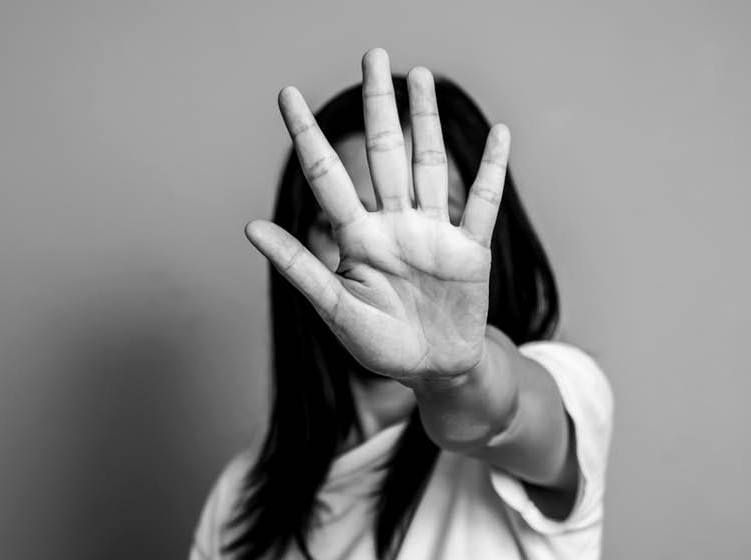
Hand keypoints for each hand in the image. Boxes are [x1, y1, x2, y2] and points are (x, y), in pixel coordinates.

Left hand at [245, 49, 510, 387]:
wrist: (434, 371)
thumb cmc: (380, 345)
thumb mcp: (336, 310)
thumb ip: (300, 267)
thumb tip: (250, 227)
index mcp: (357, 238)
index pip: (327, 174)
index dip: (306, 134)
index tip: (286, 93)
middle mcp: (394, 224)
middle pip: (384, 152)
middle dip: (378, 105)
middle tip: (373, 54)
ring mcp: (434, 232)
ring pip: (428, 164)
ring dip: (426, 121)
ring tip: (419, 76)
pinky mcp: (470, 249)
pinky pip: (482, 203)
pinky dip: (491, 170)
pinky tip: (500, 134)